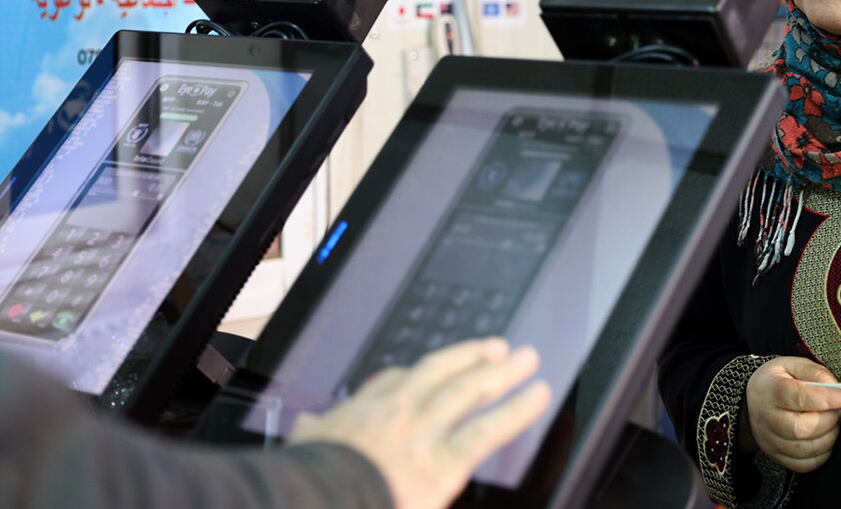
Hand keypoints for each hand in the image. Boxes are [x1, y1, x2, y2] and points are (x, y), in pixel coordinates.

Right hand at [291, 338, 550, 508]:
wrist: (320, 501)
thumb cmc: (311, 482)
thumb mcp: (302, 448)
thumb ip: (311, 434)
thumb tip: (304, 426)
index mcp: (361, 413)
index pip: (392, 382)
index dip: (415, 375)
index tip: (430, 371)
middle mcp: (396, 414)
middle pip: (439, 373)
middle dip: (470, 358)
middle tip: (496, 348)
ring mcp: (423, 433)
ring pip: (469, 390)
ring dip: (501, 371)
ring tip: (527, 359)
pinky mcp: (444, 462)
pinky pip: (487, 429)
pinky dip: (516, 410)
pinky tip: (537, 396)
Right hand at [744, 356, 840, 471]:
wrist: (752, 401)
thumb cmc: (776, 382)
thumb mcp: (792, 365)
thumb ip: (815, 373)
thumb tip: (838, 389)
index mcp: (770, 390)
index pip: (799, 397)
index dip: (828, 399)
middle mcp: (766, 418)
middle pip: (800, 429)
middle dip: (829, 421)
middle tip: (838, 410)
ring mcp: (769, 440)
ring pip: (804, 449)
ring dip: (828, 438)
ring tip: (831, 423)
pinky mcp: (776, 456)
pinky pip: (804, 464)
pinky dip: (821, 454)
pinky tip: (823, 438)